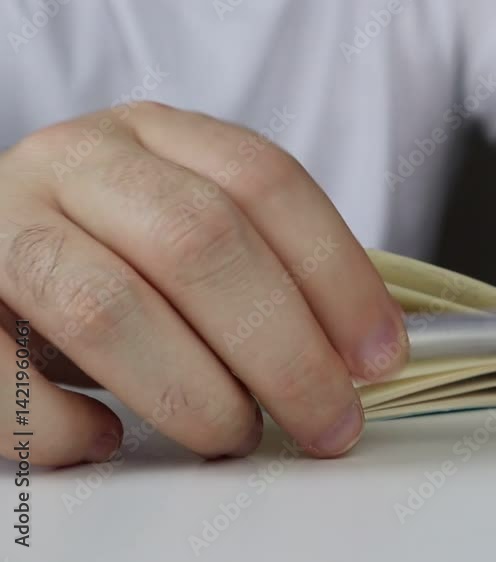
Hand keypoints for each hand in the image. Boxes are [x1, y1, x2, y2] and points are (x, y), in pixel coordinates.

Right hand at [0, 102, 406, 465]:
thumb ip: (262, 270)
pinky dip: (68, 424)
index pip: (266, 181)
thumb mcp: (186, 232)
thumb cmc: (110, 252)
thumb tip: (359, 355)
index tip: (379, 355)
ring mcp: (2, 223)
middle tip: (328, 421)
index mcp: (154, 135)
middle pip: (202, 242)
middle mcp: (77, 161)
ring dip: (195, 393)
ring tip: (233, 434)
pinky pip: (5, 376)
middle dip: (285, 350)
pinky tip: (108, 437)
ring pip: (110, 307)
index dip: (337, 274)